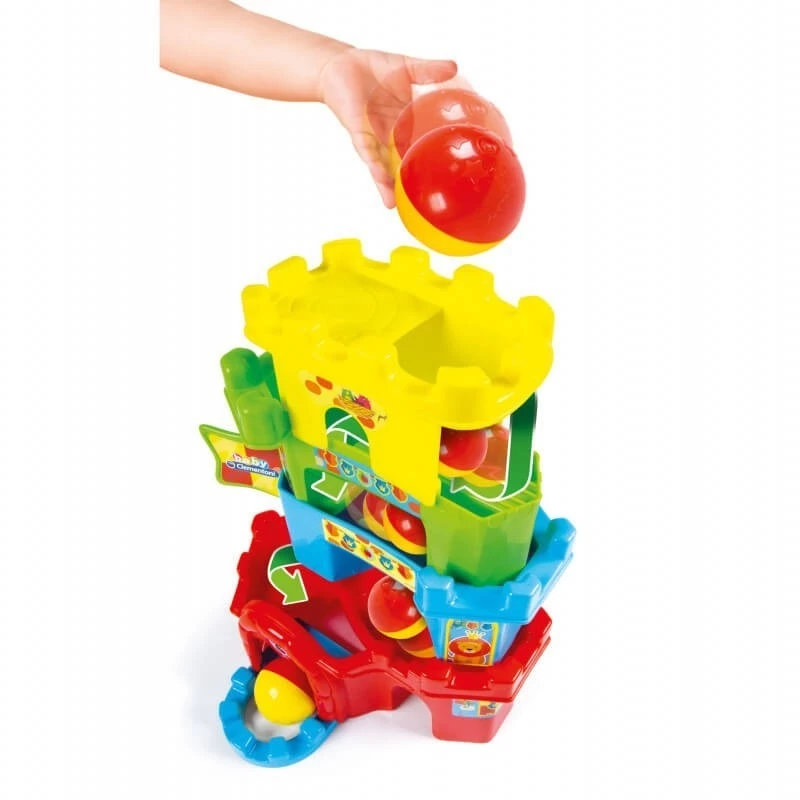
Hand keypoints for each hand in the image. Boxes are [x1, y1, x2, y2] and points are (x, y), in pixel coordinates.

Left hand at [319, 49, 457, 207]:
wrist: (341, 64)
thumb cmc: (372, 69)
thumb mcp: (406, 67)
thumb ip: (428, 70)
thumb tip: (454, 66)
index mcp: (406, 125)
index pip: (421, 147)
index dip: (431, 162)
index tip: (445, 180)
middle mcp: (390, 137)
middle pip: (402, 165)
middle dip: (407, 187)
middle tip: (420, 208)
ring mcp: (374, 137)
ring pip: (382, 166)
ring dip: (387, 185)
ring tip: (394, 205)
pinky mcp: (357, 132)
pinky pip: (366, 150)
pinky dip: (373, 163)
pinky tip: (378, 176)